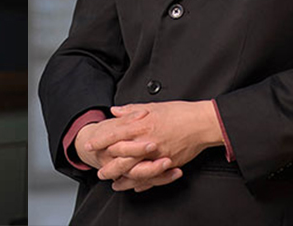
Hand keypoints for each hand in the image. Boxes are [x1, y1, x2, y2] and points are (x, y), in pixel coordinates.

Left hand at [84, 101, 224, 191]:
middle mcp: (147, 141)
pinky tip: (135, 185)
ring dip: (122, 178)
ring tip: (113, 182)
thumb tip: (115, 111)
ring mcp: (158, 155)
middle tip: (99, 169)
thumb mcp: (152, 106)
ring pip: (134, 170)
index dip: (100, 140)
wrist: (202, 123)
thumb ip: (131, 110)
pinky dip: (142, 183)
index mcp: (142, 125)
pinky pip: (152, 177)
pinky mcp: (169, 164)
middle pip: (121, 156)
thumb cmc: (179, 112)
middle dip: (107, 164)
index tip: (90, 144)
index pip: (114, 134)